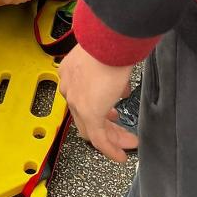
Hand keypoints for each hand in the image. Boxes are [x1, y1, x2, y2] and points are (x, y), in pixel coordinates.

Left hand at [57, 45, 138, 163]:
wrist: (107, 41)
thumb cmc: (109, 43)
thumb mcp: (104, 59)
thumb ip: (106, 74)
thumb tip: (118, 85)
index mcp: (70, 72)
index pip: (81, 99)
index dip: (98, 107)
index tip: (112, 112)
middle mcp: (69, 88)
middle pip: (85, 116)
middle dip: (107, 125)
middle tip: (121, 130)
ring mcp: (77, 101)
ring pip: (93, 129)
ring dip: (112, 137)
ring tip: (127, 141)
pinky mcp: (89, 113)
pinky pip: (98, 138)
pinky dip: (110, 149)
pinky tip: (120, 155)